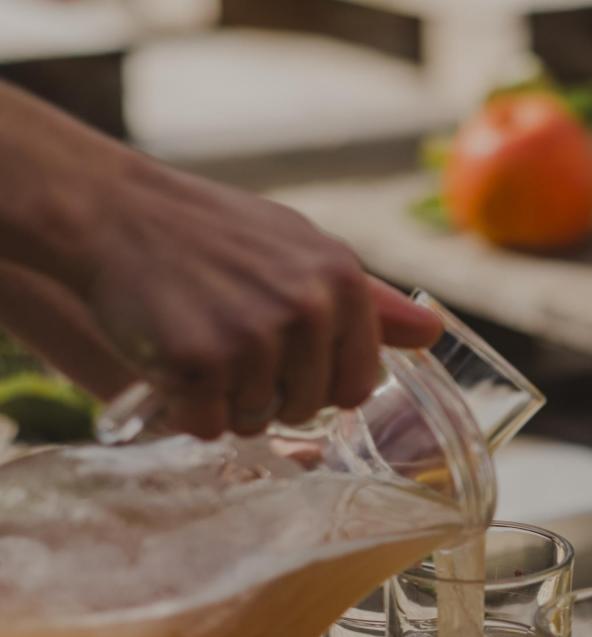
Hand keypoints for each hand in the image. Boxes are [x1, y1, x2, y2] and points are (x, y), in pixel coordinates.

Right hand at [81, 162, 441, 437]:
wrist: (112, 211)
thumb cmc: (213, 233)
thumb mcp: (301, 247)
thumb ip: (370, 299)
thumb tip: (434, 332)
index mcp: (344, 281)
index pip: (357, 383)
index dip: (317, 383)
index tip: (282, 358)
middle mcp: (309, 308)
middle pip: (307, 408)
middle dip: (270, 394)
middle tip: (229, 348)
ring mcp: (255, 337)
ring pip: (257, 420)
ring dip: (226, 402)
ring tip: (199, 347)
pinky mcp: (199, 362)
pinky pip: (208, 425)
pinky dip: (187, 410)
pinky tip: (171, 364)